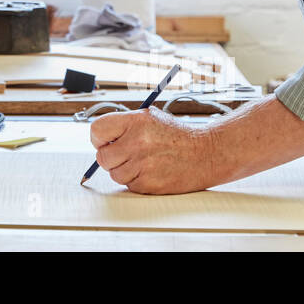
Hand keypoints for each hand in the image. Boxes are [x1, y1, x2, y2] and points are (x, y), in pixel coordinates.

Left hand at [88, 107, 223, 193]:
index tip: (104, 141)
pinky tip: (151, 171)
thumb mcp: (150, 118)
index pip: (97, 130)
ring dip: (124, 170)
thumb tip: (99, 137)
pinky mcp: (149, 184)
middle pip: (102, 157)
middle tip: (124, 154)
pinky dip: (136, 181)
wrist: (206, 153)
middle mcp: (137, 142)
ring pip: (114, 174)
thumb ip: (123, 126)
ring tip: (143, 162)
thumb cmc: (177, 136)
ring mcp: (143, 165)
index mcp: (135, 121)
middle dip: (111, 157)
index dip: (99, 138)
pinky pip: (128, 185)